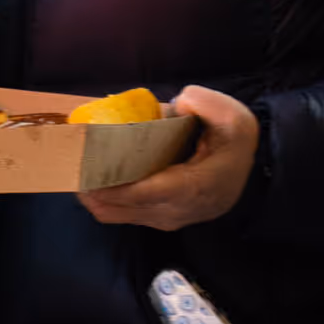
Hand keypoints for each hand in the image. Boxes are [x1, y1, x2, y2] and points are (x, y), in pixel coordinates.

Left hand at [78, 85, 258, 230]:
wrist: (251, 168)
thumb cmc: (233, 140)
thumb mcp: (230, 115)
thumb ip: (203, 104)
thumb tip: (176, 105)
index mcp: (198, 185)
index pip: (150, 193)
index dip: (117, 188)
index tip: (88, 177)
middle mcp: (182, 209)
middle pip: (128, 207)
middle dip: (96, 191)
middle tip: (71, 167)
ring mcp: (172, 218)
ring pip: (123, 216)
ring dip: (97, 197)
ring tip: (76, 173)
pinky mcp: (163, 218)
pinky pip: (126, 215)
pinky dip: (107, 201)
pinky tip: (92, 180)